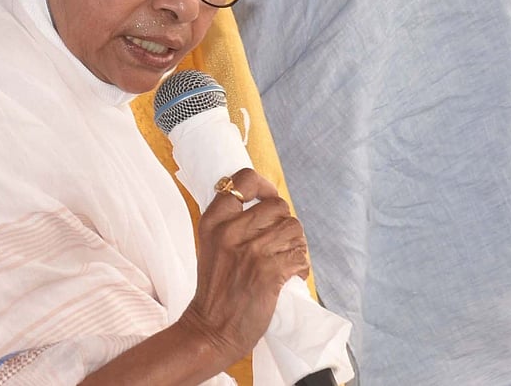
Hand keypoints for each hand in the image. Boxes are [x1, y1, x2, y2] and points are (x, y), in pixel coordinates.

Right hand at [178, 168, 309, 364]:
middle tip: (280, 242)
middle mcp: (230, 231)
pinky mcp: (269, 272)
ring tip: (286, 261)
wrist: (210, 330)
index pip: (243, 180)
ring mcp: (251, 251)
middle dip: (285, 223)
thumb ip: (232, 222)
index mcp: (213, 221)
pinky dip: (300, 266)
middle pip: (278, 206)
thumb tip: (268, 203)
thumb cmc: (216, 289)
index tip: (268, 200)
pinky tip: (290, 276)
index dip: (264, 187)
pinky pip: (300, 255)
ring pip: (294, 229)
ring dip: (296, 245)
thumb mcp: (212, 245)